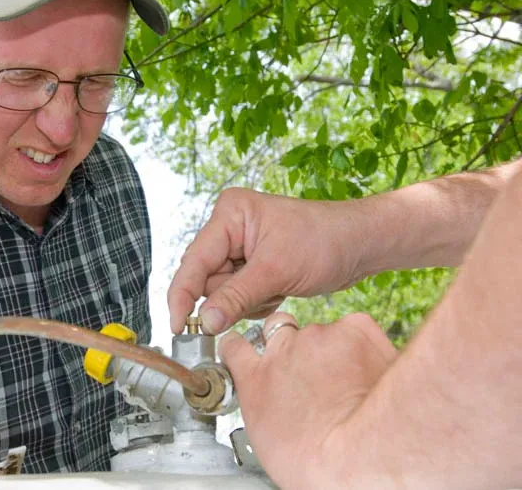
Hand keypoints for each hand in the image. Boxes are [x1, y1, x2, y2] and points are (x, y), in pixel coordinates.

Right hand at [168, 188, 364, 333]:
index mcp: (230, 214)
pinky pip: (238, 295)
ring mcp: (240, 247)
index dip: (184, 296)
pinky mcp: (252, 264)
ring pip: (221, 291)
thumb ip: (236, 297)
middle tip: (262, 294)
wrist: (362, 244)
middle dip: (231, 296)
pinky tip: (279, 289)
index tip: (178, 326)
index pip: (194, 261)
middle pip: (206, 278)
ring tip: (278, 287)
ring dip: (247, 300)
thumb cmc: (326, 241)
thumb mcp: (277, 271)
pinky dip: (256, 301)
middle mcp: (230, 227)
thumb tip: (204, 322)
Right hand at [219, 312, 396, 488]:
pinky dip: (362, 347)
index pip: (235, 345)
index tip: (251, 351)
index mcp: (256, 379)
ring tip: (350, 384)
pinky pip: (356, 331)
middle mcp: (282, 349)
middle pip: (279, 329)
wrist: (360, 453)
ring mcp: (317, 335)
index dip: (245, 347)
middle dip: (291, 343)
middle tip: (311, 370)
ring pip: (323, 334)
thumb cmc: (317, 459)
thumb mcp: (269, 437)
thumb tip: (279, 405)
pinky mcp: (353, 329)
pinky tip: (368, 373)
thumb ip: (266, 404)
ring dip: (333, 352)